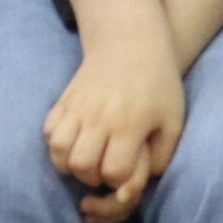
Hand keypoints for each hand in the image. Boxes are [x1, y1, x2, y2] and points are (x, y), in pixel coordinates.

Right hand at [43, 38, 182, 222]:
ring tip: (85, 157)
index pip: (114, 171)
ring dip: (69, 162)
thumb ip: (164, 154)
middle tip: (102, 169)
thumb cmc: (158, 83)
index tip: (123, 171)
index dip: (118, 180)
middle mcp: (100, 117)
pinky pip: (49, 129)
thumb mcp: (173, 119)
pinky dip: (57, 142)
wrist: (131, 42)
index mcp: (130, 124)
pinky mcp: (65, 99)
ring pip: (59, 149)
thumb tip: (145, 179)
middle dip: (90, 176)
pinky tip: (74, 140)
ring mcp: (79, 106)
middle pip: (81, 164)